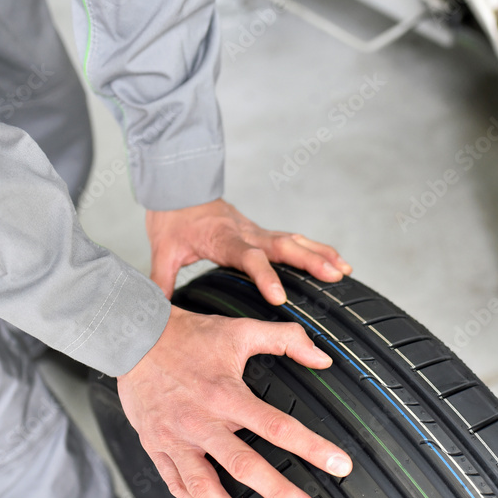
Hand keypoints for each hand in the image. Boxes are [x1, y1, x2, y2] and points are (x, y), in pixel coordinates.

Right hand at [117, 306, 353, 497]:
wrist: (130, 338)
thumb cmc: (188, 337)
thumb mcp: (241, 330)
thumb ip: (286, 339)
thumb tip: (322, 359)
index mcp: (225, 394)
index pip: (276, 425)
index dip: (311, 446)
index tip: (339, 464)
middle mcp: (200, 421)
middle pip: (243, 464)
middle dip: (278, 492)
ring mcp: (176, 439)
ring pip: (203, 487)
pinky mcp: (157, 448)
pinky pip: (177, 487)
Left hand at [146, 198, 351, 300]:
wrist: (178, 186)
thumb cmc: (172, 217)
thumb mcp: (162, 251)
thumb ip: (161, 282)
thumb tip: (153, 311)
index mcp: (224, 239)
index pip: (248, 258)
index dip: (264, 276)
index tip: (279, 297)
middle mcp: (246, 233)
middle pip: (283, 247)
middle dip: (310, 261)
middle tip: (334, 276)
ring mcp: (257, 231)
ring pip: (294, 242)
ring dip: (320, 255)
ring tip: (344, 271)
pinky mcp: (263, 233)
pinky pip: (294, 240)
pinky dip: (317, 249)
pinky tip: (336, 260)